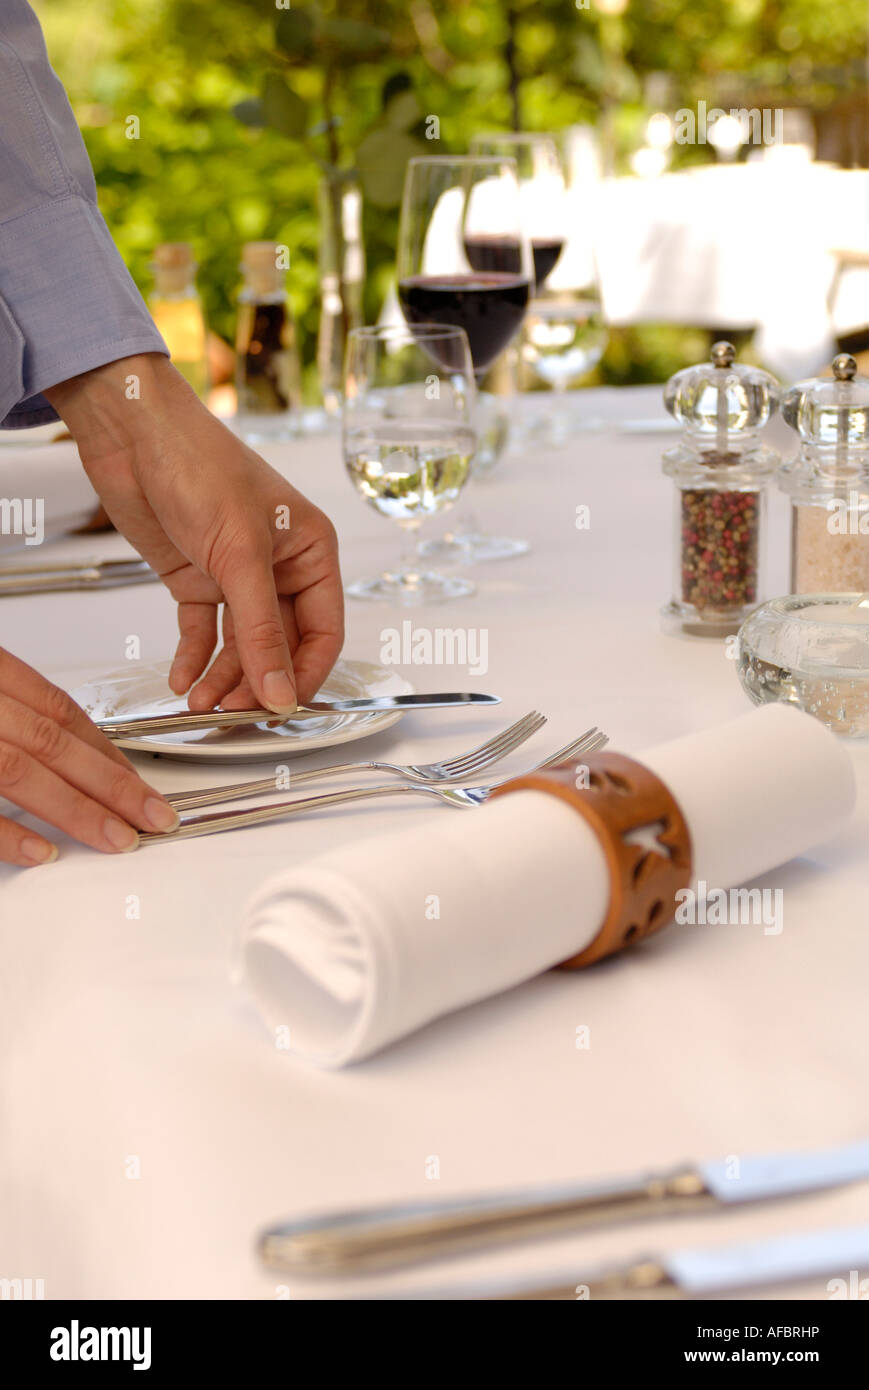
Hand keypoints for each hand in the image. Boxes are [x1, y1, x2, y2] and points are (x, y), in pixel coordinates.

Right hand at [0, 648, 178, 865]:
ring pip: (22, 770)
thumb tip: (60, 750)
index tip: (145, 785)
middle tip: (156, 818)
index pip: (61, 712)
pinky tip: (44, 852)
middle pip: (54, 742)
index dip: (109, 751)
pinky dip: (8, 833)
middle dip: (113, 785)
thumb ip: (15, 710)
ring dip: (76, 809)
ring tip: (119, 838)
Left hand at [44, 355, 343, 712]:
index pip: (323, 633)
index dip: (304, 674)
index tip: (280, 708)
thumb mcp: (239, 555)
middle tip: (233, 711)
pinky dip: (193, 658)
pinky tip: (183, 679)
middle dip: (257, 680)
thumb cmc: (200, 464)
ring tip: (201, 702)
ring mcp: (236, 575)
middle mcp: (279, 567)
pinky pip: (203, 631)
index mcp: (310, 552)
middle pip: (280, 645)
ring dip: (223, 677)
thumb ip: (261, 632)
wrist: (132, 433)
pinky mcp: (196, 577)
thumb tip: (282, 692)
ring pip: (240, 645)